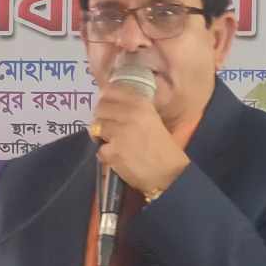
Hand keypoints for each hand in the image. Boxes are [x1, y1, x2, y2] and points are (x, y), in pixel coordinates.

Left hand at [88, 80, 187, 198]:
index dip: (105, 100)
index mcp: (140, 103)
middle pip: (100, 109)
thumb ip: (133, 108)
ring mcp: (120, 133)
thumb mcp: (152, 119)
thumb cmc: (163, 147)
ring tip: (113, 143)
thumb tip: (107, 98)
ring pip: (96, 127)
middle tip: (108, 129)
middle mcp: (130, 114)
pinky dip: (106, 155)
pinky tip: (117, 158)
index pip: (110, 91)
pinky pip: (99, 149)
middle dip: (101, 119)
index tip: (107, 107)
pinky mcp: (113, 152)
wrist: (170, 173)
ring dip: (101, 136)